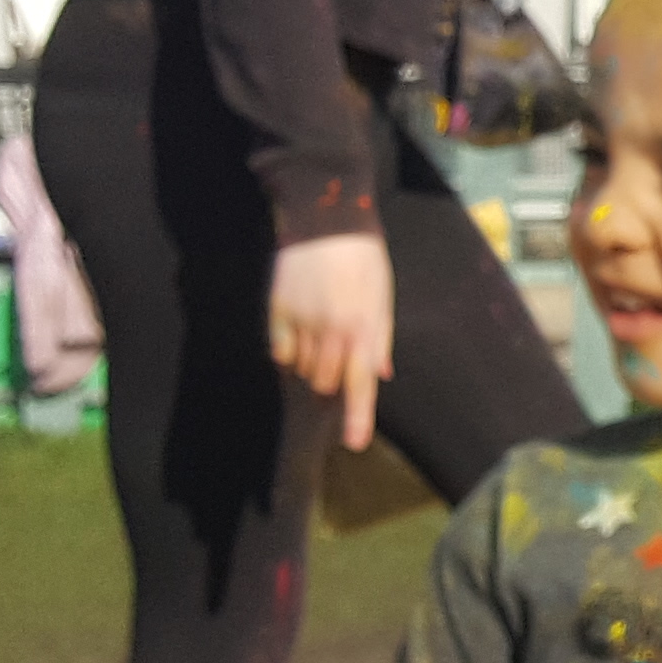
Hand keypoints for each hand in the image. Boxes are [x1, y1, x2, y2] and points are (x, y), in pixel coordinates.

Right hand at [269, 231, 393, 453]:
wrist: (327, 219)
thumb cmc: (363, 259)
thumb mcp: (383, 297)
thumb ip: (380, 338)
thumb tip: (379, 373)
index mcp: (364, 329)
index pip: (360, 383)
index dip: (357, 416)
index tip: (353, 443)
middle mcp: (332, 331)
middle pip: (324, 381)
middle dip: (330, 379)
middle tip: (335, 357)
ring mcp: (302, 321)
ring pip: (301, 368)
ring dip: (309, 363)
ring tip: (319, 332)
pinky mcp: (278, 310)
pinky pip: (279, 349)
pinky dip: (287, 349)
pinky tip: (296, 329)